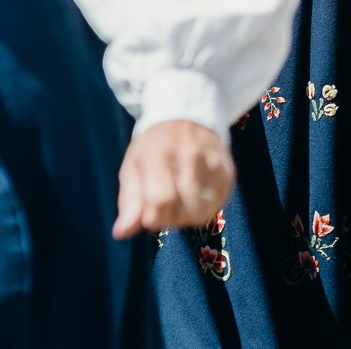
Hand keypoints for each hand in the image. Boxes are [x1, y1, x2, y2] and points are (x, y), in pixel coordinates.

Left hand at [113, 120, 232, 238]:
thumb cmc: (153, 147)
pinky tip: (195, 197)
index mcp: (160, 153)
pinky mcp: (228, 169)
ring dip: (188, 217)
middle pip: (185, 211)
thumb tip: (121, 233)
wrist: (186, 116)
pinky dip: (204, 209)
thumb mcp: (132, 168)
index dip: (153, 218)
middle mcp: (190, 154)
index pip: (161, 200)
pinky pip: (217, 205)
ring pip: (203, 211)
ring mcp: (213, 161)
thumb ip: (128, 201)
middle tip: (164, 208)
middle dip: (170, 220)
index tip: (149, 216)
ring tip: (179, 203)